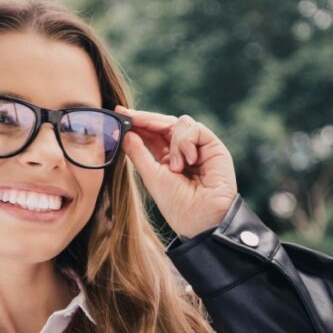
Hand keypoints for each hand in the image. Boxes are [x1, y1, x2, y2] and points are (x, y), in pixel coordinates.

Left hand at [117, 105, 237, 238]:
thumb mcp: (152, 177)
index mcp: (167, 160)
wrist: (203, 218)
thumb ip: (138, 153)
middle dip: (145, 119)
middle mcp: (183, 151)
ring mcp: (199, 147)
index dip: (137, 123)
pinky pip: (196, 128)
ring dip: (173, 142)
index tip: (119, 114)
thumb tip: (126, 133)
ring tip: (176, 167)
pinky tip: (189, 161)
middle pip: (164, 124)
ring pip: (180, 123)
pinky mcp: (213, 146)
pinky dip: (187, 142)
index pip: (151, 135)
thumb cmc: (178, 205)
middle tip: (127, 116)